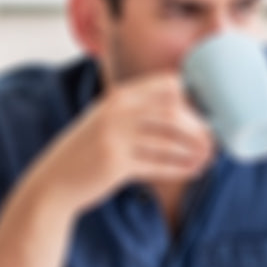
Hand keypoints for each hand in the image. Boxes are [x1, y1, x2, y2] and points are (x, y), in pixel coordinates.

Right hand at [29, 73, 214, 214]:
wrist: (54, 181)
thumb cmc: (89, 153)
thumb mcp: (108, 121)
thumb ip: (139, 114)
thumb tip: (186, 115)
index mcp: (119, 97)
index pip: (167, 85)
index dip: (192, 98)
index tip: (205, 114)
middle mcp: (117, 111)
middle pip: (174, 111)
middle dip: (199, 128)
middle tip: (213, 142)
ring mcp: (115, 136)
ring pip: (169, 140)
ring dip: (194, 151)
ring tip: (208, 158)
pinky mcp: (116, 163)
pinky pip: (159, 164)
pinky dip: (180, 168)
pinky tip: (193, 170)